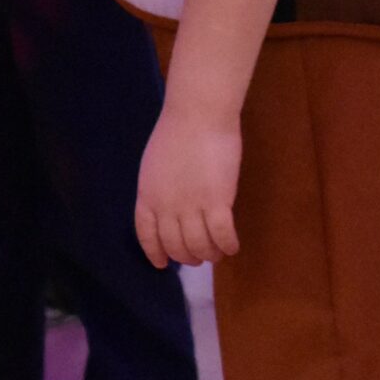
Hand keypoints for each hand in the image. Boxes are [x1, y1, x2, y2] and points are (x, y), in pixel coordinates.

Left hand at [135, 104, 240, 269]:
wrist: (197, 116)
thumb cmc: (177, 132)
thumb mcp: (155, 166)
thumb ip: (159, 190)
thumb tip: (169, 209)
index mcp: (147, 196)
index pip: (147, 235)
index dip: (155, 252)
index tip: (162, 264)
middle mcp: (166, 207)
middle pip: (176, 246)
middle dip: (188, 257)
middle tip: (199, 257)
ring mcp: (191, 206)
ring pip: (200, 246)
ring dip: (209, 255)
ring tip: (217, 254)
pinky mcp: (217, 202)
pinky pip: (222, 235)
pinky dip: (228, 246)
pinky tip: (232, 247)